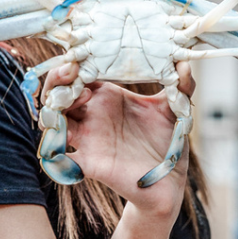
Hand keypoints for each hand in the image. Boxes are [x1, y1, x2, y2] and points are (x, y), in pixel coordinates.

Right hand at [40, 63, 194, 218]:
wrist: (170, 180)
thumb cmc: (167, 142)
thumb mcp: (175, 109)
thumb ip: (182, 85)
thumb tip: (185, 63)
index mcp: (108, 98)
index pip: (79, 75)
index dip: (75, 63)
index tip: (82, 58)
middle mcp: (93, 116)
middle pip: (58, 93)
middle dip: (57, 79)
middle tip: (72, 72)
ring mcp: (88, 139)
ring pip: (52, 120)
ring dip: (54, 107)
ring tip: (77, 96)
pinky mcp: (89, 163)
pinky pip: (59, 158)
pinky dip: (53, 149)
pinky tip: (63, 137)